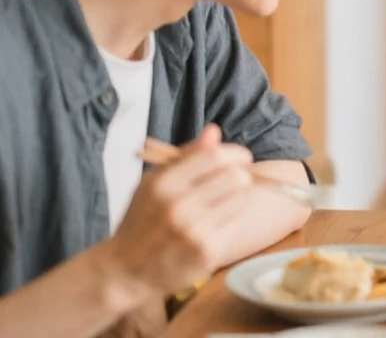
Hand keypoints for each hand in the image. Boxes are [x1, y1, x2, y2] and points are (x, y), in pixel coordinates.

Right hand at [97, 125, 256, 300]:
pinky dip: (232, 220)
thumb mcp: (152, 183)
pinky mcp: (207, 252)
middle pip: (235, 177)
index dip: (235, 154)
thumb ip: (186, 156)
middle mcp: (178, 207)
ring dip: (239, 197)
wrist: (125, 272)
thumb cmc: (141, 222)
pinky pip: (236, 223)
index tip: (239, 158)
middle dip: (241, 175)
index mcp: (162, 184)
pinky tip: (216, 223)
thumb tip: (214, 131)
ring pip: (241, 199)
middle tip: (235, 180)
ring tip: (224, 202)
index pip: (214, 157)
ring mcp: (194, 232)